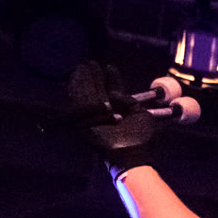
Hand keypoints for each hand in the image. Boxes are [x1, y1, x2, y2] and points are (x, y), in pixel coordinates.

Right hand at [67, 60, 160, 179]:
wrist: (132, 153)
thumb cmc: (140, 137)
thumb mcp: (140, 114)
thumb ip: (129, 100)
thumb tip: (114, 92)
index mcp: (120, 110)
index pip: (113, 90)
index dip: (111, 78)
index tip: (109, 67)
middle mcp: (107, 112)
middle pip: (98, 90)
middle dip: (94, 76)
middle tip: (91, 63)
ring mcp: (96, 116)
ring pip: (87, 94)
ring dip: (84, 80)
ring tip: (83, 67)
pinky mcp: (85, 120)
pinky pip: (80, 102)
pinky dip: (78, 90)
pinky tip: (77, 78)